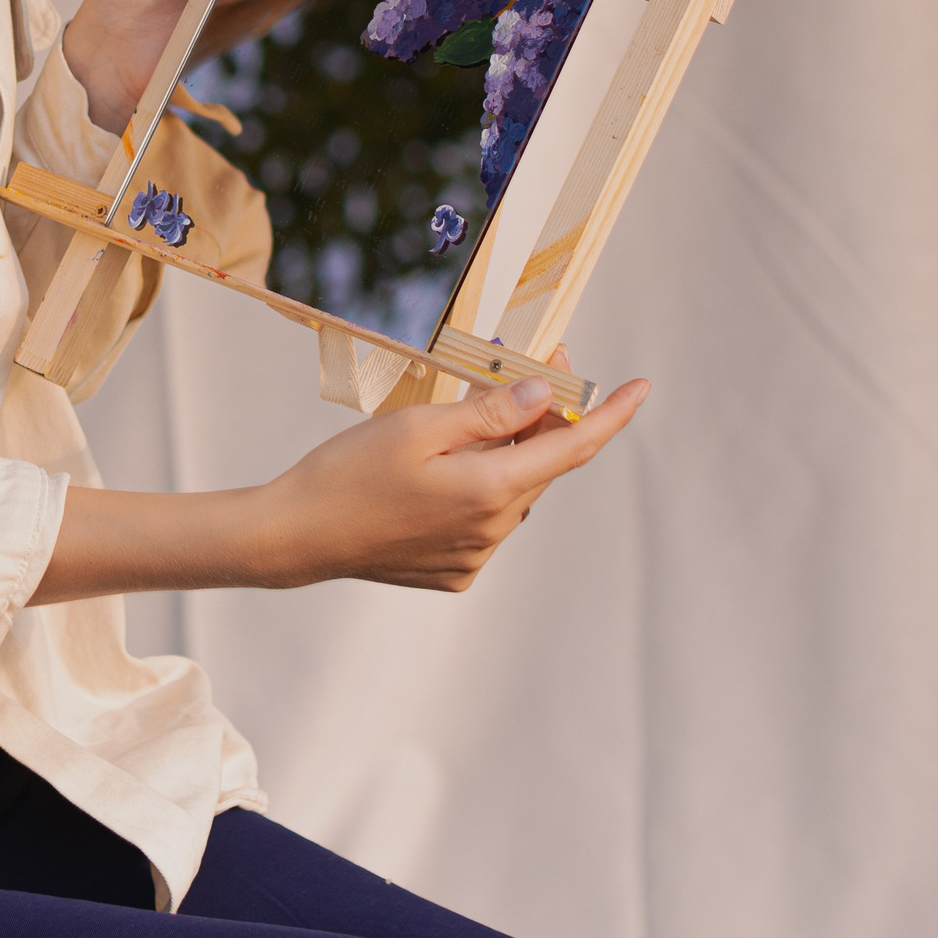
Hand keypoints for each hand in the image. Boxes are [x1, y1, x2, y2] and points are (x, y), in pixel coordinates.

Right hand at [248, 368, 648, 591]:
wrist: (296, 535)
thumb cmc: (348, 471)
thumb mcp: (418, 426)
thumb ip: (488, 413)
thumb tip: (544, 395)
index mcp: (491, 489)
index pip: (573, 445)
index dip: (610, 414)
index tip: (641, 388)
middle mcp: (494, 529)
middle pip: (540, 463)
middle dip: (543, 417)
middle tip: (532, 366)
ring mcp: (475, 556)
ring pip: (513, 491)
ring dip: (506, 455)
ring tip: (463, 421)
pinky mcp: (454, 571)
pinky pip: (485, 521)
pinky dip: (477, 489)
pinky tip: (435, 474)